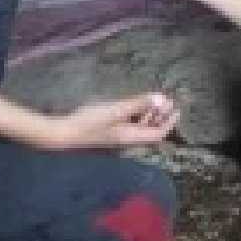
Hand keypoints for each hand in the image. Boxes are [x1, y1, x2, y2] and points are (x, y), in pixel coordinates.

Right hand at [47, 93, 178, 150]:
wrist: (64, 134)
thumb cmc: (89, 122)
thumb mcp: (116, 111)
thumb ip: (138, 104)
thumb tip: (160, 99)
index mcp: (131, 138)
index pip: (158, 134)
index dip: (169, 122)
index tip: (176, 109)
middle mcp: (127, 140)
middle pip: (150, 131)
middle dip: (160, 117)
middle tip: (166, 101)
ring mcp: (118, 137)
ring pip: (140, 128)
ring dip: (149, 115)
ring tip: (153, 101)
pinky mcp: (109, 132)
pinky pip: (130, 126)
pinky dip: (137, 116)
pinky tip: (134, 106)